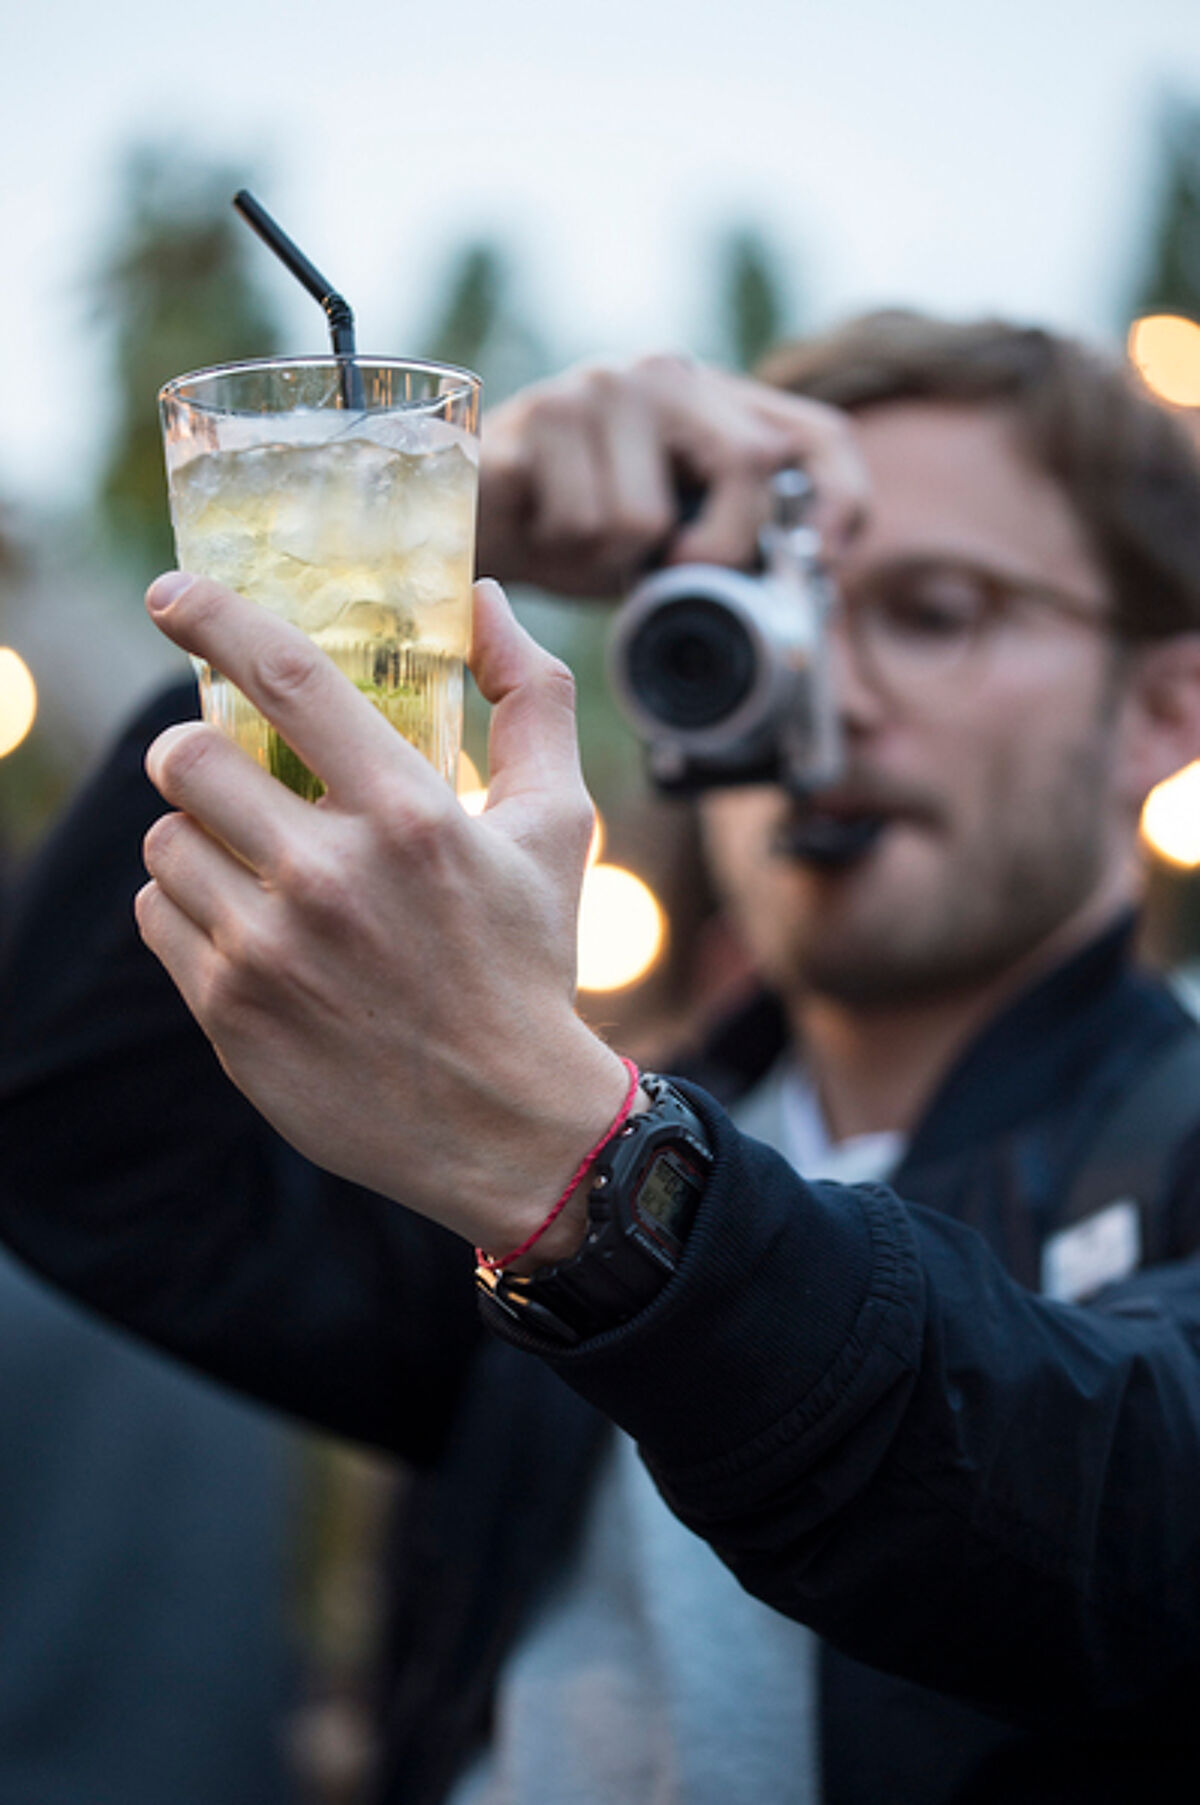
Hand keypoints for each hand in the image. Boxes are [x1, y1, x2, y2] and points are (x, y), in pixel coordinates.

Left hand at [135, 573, 631, 1255]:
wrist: (506, 1125)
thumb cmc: (531, 962)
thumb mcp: (557, 826)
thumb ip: (533, 699)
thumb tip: (481, 600)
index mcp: (412, 816)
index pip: (285, 678)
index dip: (214, 617)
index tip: (171, 593)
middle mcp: (331, 877)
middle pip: (186, 758)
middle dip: (194, 750)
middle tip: (226, 770)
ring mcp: (270, 950)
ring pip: (163, 840)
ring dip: (197, 837)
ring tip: (255, 867)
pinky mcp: (229, 1012)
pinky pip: (156, 916)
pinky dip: (186, 909)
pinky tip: (247, 929)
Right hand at [477, 353, 867, 596]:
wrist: (466, 514)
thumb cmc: (578, 529)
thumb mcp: (673, 540)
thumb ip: (739, 549)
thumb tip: (816, 595)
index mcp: (715, 400)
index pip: (817, 436)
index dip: (841, 498)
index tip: (830, 559)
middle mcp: (663, 374)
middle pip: (748, 464)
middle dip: (718, 551)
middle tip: (669, 574)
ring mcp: (597, 388)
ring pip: (647, 517)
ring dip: (610, 559)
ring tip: (579, 538)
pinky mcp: (536, 420)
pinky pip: (582, 522)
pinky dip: (563, 551)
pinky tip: (541, 526)